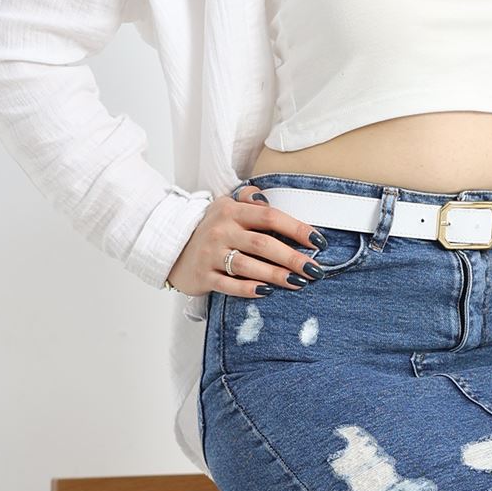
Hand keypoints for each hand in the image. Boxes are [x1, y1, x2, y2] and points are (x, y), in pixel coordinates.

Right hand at [165, 184, 326, 296]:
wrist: (172, 248)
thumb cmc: (210, 229)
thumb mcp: (225, 206)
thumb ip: (247, 199)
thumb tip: (267, 198)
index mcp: (231, 211)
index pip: (270, 217)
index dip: (296, 229)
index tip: (318, 242)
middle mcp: (221, 231)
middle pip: (263, 244)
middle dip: (293, 258)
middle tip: (315, 270)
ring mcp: (211, 255)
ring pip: (249, 266)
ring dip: (277, 275)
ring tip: (299, 283)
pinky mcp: (204, 276)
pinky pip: (230, 285)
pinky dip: (250, 289)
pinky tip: (268, 292)